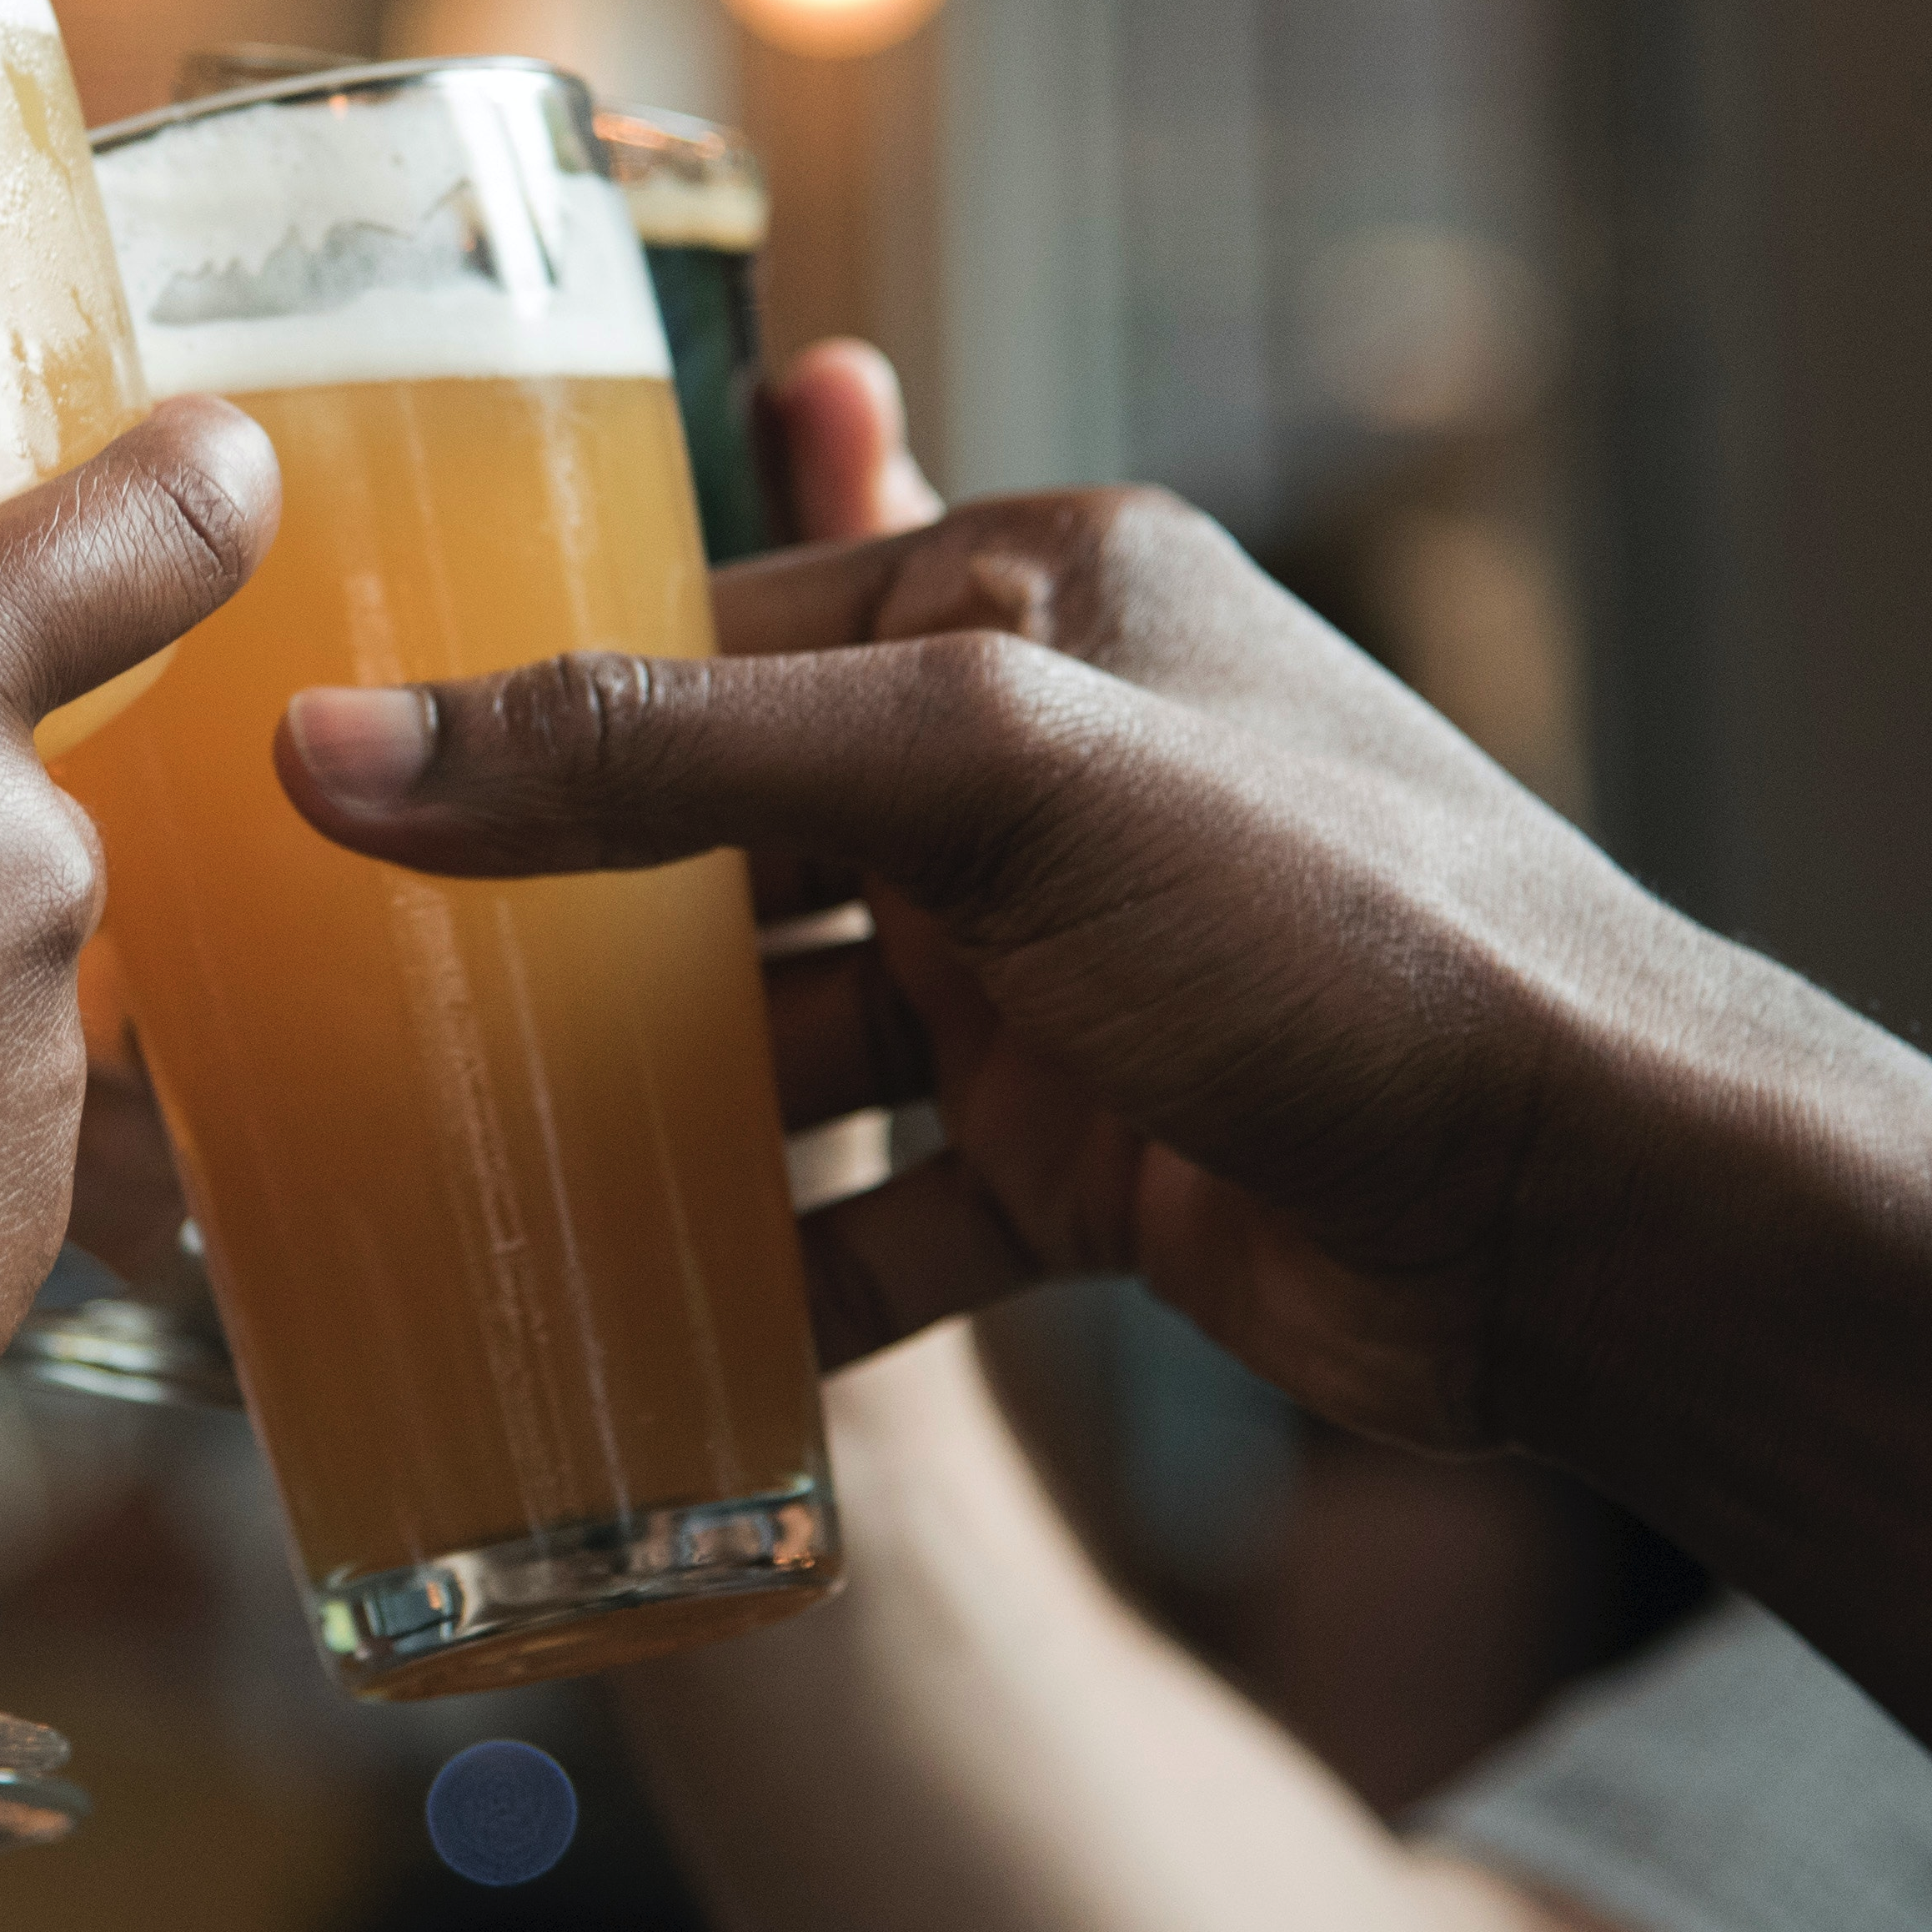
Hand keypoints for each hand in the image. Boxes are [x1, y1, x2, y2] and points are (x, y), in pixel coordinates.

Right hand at [272, 476, 1770, 1452]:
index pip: (717, 617)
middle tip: (344, 1003)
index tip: (325, 784)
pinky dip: (771, 1272)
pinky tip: (634, 1337)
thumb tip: (338, 747)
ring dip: (651, 1120)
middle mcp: (1042, 769)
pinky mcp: (1090, 1159)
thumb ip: (659, 754)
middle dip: (560, 930)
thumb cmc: (1338, 927)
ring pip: (788, 1037)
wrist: (1606, 1216)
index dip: (526, 697)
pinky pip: (877, 1211)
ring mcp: (1063, 977)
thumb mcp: (977, 776)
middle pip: (730, 839)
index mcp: (1035, 593)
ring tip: (444, 1183)